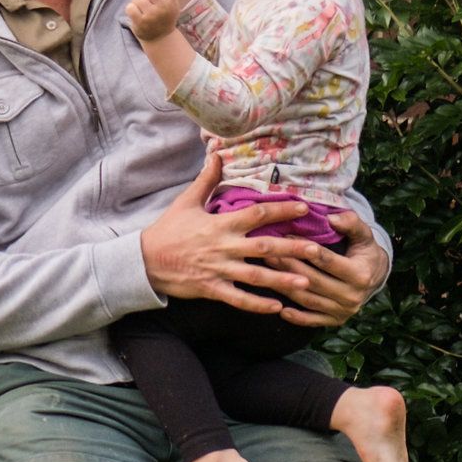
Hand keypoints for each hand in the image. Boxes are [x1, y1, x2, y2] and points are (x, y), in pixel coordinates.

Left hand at [121, 0, 181, 42]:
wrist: (160, 38)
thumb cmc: (164, 16)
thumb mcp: (172, 3)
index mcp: (173, 2)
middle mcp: (164, 9)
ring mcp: (152, 16)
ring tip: (141, 5)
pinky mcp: (140, 23)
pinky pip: (130, 7)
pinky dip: (131, 8)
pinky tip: (136, 12)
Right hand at [137, 155, 319, 315]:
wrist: (144, 260)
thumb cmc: (168, 229)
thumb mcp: (186, 201)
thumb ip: (206, 179)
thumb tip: (217, 153)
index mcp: (220, 224)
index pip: (256, 214)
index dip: (280, 209)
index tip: (304, 207)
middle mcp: (224, 247)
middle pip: (264, 247)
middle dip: (292, 248)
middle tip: (317, 250)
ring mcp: (219, 270)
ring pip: (256, 276)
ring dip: (282, 280)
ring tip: (306, 283)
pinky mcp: (212, 289)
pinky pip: (239, 299)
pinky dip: (257, 305)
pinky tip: (277, 308)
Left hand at [273, 230, 391, 328]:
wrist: (376, 275)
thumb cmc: (364, 250)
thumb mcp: (364, 234)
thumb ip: (351, 223)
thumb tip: (331, 218)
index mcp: (360, 274)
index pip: (328, 262)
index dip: (307, 250)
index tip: (288, 237)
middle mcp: (353, 296)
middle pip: (314, 281)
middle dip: (290, 266)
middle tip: (268, 253)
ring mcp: (344, 311)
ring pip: (309, 300)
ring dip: (286, 288)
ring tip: (266, 273)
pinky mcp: (336, 321)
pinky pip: (313, 321)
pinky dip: (297, 317)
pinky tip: (280, 309)